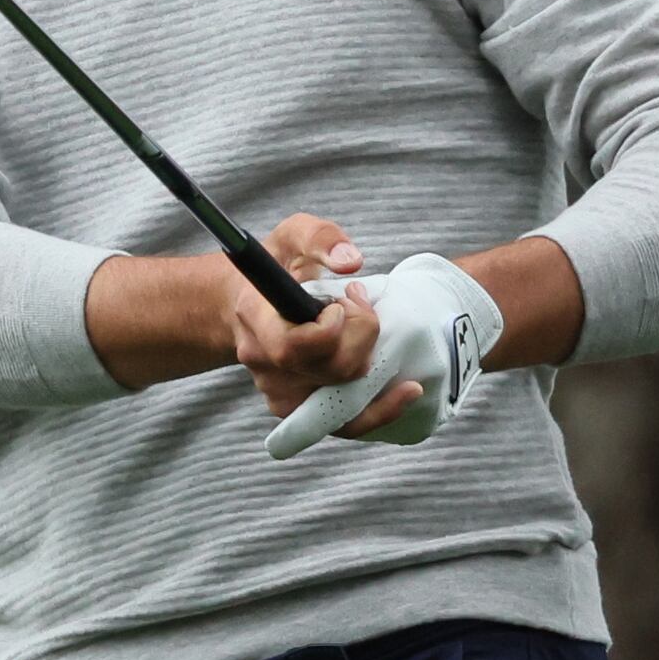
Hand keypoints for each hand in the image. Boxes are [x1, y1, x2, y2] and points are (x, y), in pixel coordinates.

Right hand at [227, 214, 426, 445]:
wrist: (249, 303)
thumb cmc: (278, 265)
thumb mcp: (294, 235)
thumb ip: (321, 239)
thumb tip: (351, 262)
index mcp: (255, 319)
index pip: (294, 347)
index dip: (331, 329)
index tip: (342, 302)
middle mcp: (262, 363)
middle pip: (330, 371)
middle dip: (363, 336)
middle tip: (360, 305)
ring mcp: (279, 393)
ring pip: (341, 399)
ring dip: (370, 362)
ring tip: (366, 331)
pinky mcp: (299, 411)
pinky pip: (345, 424)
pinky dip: (381, 410)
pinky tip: (409, 390)